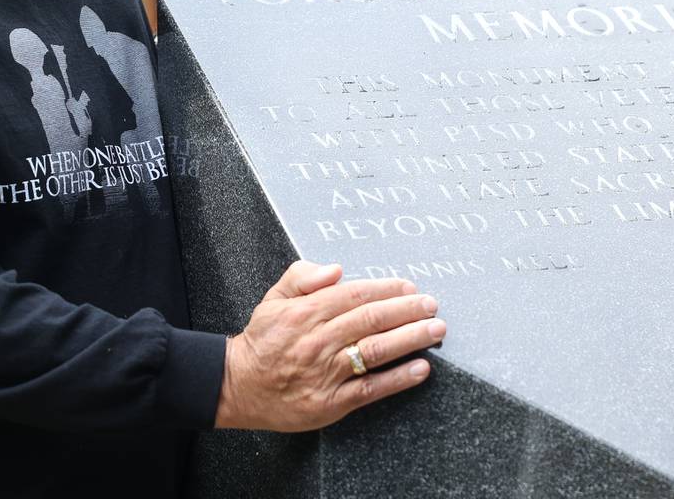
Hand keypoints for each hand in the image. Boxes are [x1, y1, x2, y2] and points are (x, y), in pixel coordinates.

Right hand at [214, 260, 444, 431]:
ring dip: (410, 339)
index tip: (409, 288)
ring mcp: (326, 373)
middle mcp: (318, 340)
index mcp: (305, 312)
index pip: (355, 295)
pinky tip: (421, 370)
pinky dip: (398, 379)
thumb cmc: (263, 340)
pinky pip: (371, 388)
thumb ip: (302, 276)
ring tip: (435, 330)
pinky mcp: (331, 402)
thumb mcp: (273, 299)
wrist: (239, 386)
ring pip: (375, 351)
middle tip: (432, 306)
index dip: (386, 290)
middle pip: (371, 321)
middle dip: (407, 311)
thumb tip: (336, 269)